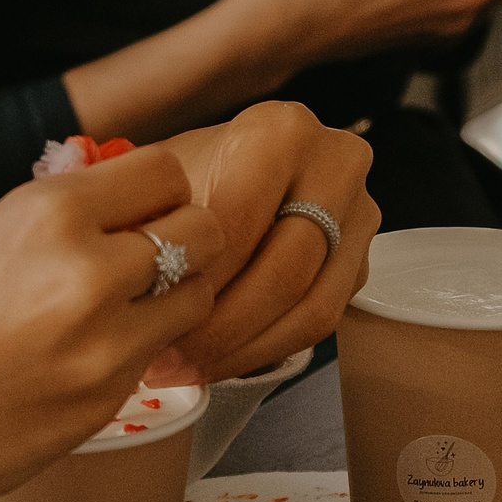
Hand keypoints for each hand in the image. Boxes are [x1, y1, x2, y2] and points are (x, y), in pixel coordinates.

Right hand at [0, 146, 225, 501]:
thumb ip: (56, 225)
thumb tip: (118, 206)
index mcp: (46, 213)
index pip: (163, 171)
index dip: (156, 189)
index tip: (140, 204)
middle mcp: (88, 272)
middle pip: (201, 232)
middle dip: (181, 240)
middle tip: (146, 258)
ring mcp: (105, 347)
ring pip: (197, 300)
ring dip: (172, 300)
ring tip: (121, 312)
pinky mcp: (107, 407)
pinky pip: (155, 360)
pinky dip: (136, 354)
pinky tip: (83, 361)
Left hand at [145, 101, 380, 381]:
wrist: (225, 169)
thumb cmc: (188, 177)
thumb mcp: (164, 184)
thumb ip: (157, 225)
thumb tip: (140, 293)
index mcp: (282, 132)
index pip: (243, 219)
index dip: (199, 275)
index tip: (156, 314)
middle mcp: (334, 164)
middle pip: (287, 268)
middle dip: (224, 325)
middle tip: (173, 358)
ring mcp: (358, 215)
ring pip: (313, 306)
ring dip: (246, 349)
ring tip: (191, 368)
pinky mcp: (360, 261)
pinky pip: (322, 320)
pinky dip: (267, 349)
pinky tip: (221, 359)